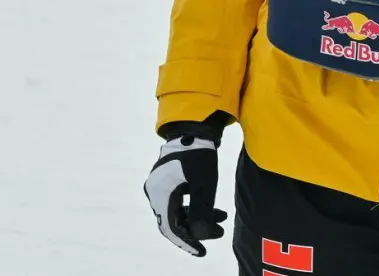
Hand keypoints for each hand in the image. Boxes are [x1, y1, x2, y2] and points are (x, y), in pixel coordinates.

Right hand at [144, 125, 226, 256]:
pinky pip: (180, 202)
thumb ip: (201, 212)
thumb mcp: (204, 185)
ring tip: (222, 219)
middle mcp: (155, 191)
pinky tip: (215, 208)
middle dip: (197, 230)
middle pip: (174, 221)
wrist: (194, 126)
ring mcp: (161, 185)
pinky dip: (196, 208)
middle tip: (219, 232)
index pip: (170, 228)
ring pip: (178, 212)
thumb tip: (199, 236)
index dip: (186, 242)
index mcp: (159, 193)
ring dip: (199, 218)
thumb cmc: (199, 154)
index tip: (202, 251)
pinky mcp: (169, 180)